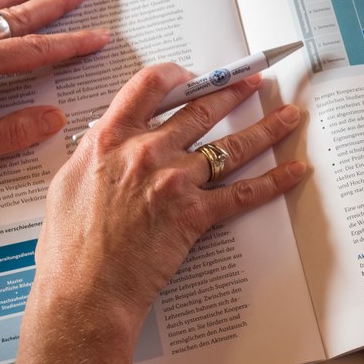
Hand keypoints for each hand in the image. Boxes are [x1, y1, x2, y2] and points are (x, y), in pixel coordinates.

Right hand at [31, 64, 306, 333]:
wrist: (84, 289)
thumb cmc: (69, 246)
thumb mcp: (68, 183)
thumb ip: (93, 154)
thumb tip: (105, 141)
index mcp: (110, 139)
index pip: (148, 87)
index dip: (175, 74)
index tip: (190, 74)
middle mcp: (147, 152)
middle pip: (200, 109)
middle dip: (232, 91)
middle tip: (252, 82)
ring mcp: (175, 181)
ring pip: (231, 145)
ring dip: (265, 128)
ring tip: (287, 115)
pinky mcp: (196, 214)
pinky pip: (244, 193)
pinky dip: (274, 181)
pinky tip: (295, 170)